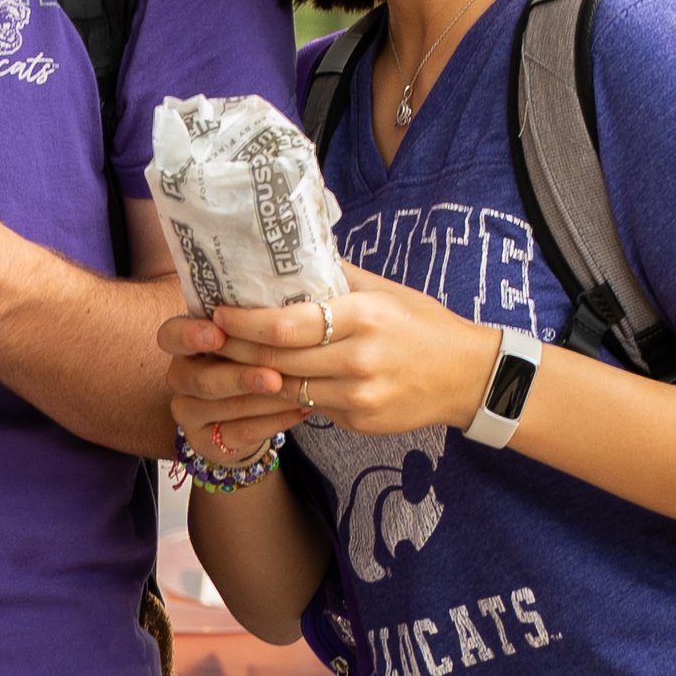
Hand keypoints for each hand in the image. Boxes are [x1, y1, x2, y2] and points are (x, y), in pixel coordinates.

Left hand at [165, 266, 495, 443]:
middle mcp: (358, 360)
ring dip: (253, 377)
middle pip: (277, 359)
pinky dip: (287, 395)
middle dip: (235, 350)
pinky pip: (311, 407)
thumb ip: (337, 276)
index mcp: (363, 317)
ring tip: (228, 362)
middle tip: (207, 339)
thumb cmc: (424, 325)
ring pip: (287, 389)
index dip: (245, 322)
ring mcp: (359, 397)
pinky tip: (268, 383)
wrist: (469, 376)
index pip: (287, 324)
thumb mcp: (385, 290)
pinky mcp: (360, 421)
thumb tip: (289, 254)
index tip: (218, 313)